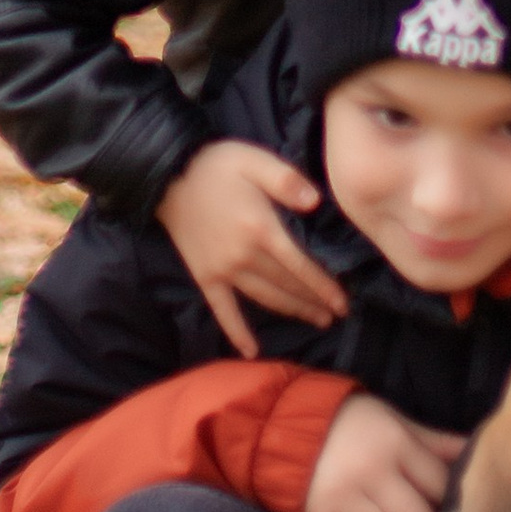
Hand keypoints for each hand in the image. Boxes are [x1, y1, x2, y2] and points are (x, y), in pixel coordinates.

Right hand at [155, 139, 347, 359]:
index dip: (323, 286)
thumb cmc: (217, 165)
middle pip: (287, 286)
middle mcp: (244, 256)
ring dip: (291, 312)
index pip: (301, 266)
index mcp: (262, 229)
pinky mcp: (205, 277)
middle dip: (314, 301)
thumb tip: (316, 203)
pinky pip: (223, 310)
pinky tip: (250, 351)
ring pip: (265, 298)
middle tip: (336, 314)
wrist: (167, 177)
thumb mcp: (255, 160)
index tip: (342, 301)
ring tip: (315, 321)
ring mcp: (223, 271)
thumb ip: (287, 180)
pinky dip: (237, 332)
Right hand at [303, 395, 463, 511]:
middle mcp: (371, 472)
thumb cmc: (356, 425)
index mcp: (396, 444)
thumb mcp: (397, 422)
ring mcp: (342, 499)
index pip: (439, 487)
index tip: (431, 495)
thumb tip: (474, 453)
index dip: (440, 495)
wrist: (290, 426)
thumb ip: (435, 443)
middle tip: (404, 511)